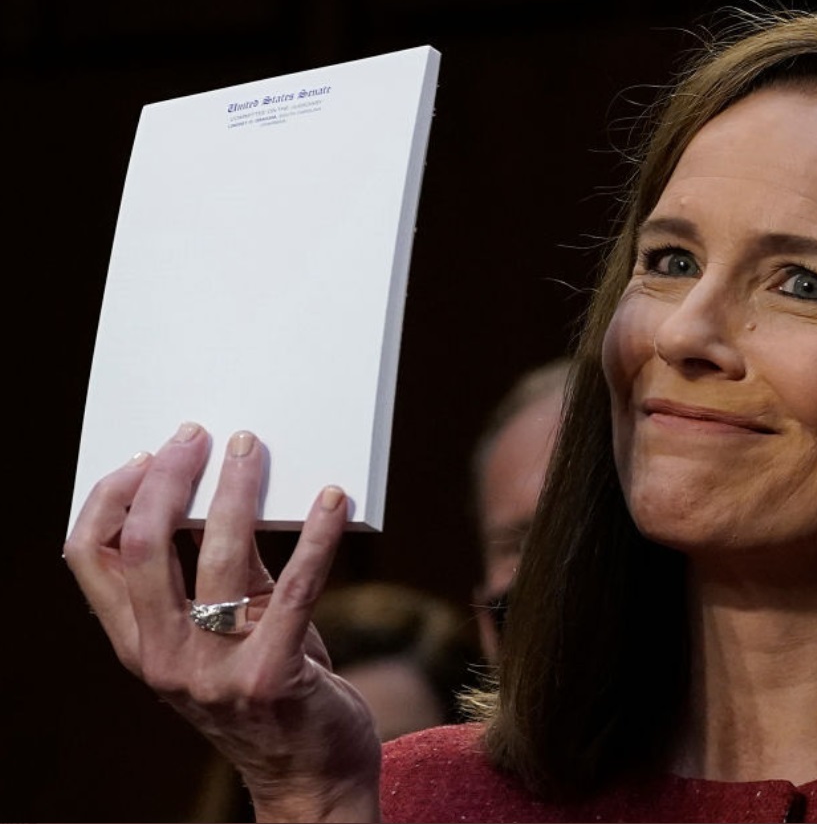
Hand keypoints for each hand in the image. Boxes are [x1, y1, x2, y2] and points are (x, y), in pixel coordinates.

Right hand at [64, 422, 381, 822]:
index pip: (91, 558)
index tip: (144, 453)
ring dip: (238, 492)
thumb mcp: (228, 634)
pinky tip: (332, 499)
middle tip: (200, 435)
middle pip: (143, 548)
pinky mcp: (274, 675)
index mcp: (138, 644)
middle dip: (169, 479)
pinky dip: (316, 535)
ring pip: (217, 559)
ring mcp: (214, 672)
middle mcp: (162, 659)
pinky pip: (297, 587)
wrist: (311, 775)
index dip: (110, 497)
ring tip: (254, 450)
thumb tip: (226, 489)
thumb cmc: (271, 688)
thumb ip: (218, 575)